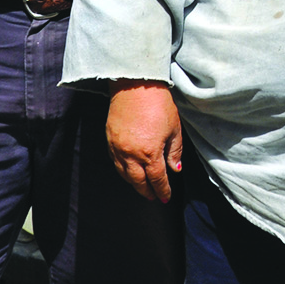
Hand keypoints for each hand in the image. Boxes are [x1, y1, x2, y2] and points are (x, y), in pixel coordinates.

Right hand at [108, 81, 181, 201]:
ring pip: (124, 175)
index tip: (165, 197)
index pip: (157, 179)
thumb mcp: (174, 129)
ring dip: (134, 183)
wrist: (136, 85)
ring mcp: (117, 148)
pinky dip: (122, 171)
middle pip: (138, 182)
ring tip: (142, 187)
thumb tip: (175, 169)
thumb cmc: (158, 104)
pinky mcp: (109, 140)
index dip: (162, 190)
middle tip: (153, 197)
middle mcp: (131, 155)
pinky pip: (115, 163)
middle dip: (147, 191)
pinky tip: (128, 171)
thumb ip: (174, 152)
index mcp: (150, 153)